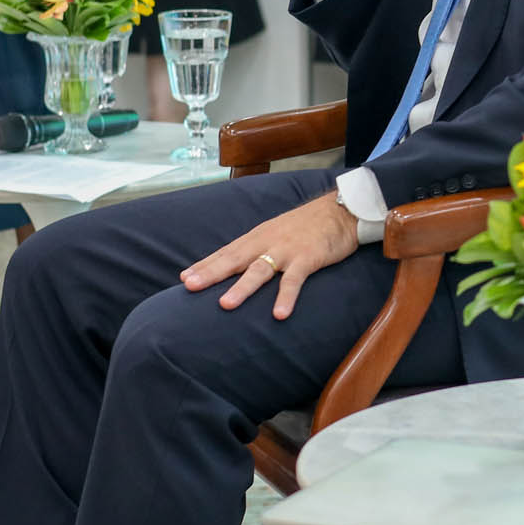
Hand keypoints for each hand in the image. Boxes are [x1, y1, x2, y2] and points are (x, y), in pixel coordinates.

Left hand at [180, 191, 359, 318]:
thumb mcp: (275, 233)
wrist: (340, 210)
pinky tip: (279, 314)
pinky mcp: (307, 258)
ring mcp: (286, 251)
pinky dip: (286, 297)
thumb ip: (256, 250)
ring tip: (225, 305)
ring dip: (242, 288)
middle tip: (190, 286)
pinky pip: (294, 280)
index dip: (205, 265)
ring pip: (260, 270)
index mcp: (257, 238)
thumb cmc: (305, 226)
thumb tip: (235, 267)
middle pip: (234, 260)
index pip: (226, 253)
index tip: (184, 278)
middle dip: (211, 273)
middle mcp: (266, 243)